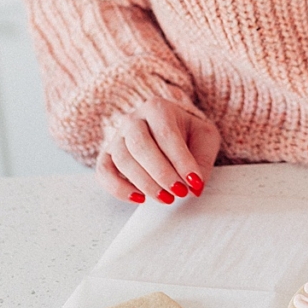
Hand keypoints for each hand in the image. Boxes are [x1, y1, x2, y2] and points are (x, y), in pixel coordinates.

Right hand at [96, 95, 220, 204]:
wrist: (168, 126)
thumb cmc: (187, 132)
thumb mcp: (204, 137)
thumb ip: (202, 159)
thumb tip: (194, 187)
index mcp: (158, 108)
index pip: (166, 134)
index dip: (180, 161)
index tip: (194, 182)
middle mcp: (133, 119)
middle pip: (140, 145)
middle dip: (161, 174)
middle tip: (179, 192)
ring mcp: (117, 137)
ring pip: (122, 160)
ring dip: (145, 184)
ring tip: (166, 198)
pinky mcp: (107, 155)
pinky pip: (104, 172)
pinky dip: (118, 189)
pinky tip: (139, 198)